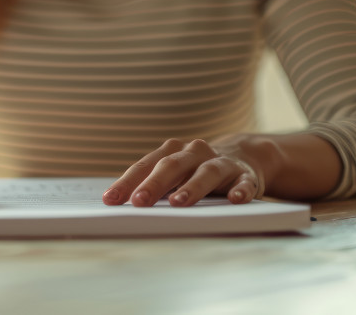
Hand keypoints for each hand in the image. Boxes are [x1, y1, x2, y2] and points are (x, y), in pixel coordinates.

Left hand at [102, 136, 284, 206]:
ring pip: (206, 172)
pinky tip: (234, 199)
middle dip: (153, 184)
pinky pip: (243, 183)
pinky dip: (240, 190)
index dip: (127, 182)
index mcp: (172, 152)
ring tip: (177, 203)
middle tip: (138, 202)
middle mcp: (195, 152)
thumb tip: (118, 204)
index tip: (110, 200)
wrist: (244, 157)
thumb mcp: (174, 174)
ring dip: (191, 187)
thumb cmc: (196, 171)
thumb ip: (151, 185)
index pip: (145, 166)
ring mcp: (221, 162)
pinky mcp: (244, 176)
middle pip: (172, 166)